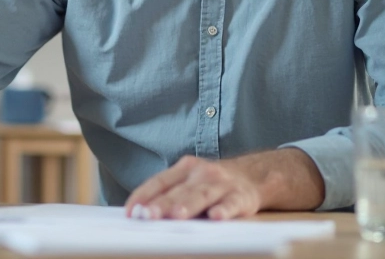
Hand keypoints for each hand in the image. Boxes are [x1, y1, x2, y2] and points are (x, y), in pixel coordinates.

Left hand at [124, 155, 262, 219]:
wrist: (254, 175)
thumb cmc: (212, 183)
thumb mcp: (190, 180)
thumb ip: (169, 193)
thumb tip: (139, 213)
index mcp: (184, 168)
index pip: (159, 181)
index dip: (143, 195)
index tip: (130, 212)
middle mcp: (202, 173)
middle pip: (178, 190)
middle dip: (162, 204)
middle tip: (147, 215)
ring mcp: (222, 184)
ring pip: (202, 195)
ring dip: (188, 205)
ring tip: (176, 215)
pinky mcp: (241, 196)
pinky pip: (232, 203)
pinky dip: (224, 210)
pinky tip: (216, 217)